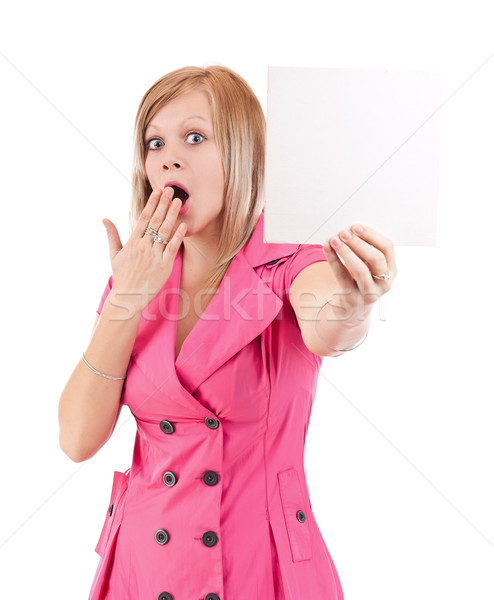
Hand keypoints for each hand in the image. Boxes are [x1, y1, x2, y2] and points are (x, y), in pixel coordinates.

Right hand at [102, 186, 186, 313]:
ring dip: (172, 215)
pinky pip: (172, 248)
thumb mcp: (114, 254)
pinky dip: (178, 236)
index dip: (152, 203)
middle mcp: (143, 246)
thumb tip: (104, 219)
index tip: (158, 191)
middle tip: (171, 189)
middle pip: (155, 221)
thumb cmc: (122, 276)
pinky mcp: (164, 266)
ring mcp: (154, 256)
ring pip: (164, 231)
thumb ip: (112, 235)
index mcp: (132, 242)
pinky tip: (183, 225)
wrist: (128, 297)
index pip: (143, 218)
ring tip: (179, 202)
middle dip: (163, 204)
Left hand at [322, 224, 397, 319]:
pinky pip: (343, 278)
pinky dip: (334, 261)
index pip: (387, 248)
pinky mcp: (353, 299)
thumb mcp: (369, 267)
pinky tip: (327, 250)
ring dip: (346, 252)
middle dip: (359, 243)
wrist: (353, 309)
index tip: (356, 227)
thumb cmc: (361, 280)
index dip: (372, 235)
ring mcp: (370, 293)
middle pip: (376, 259)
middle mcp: (384, 283)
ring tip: (335, 241)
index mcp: (391, 270)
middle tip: (344, 233)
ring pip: (360, 270)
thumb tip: (349, 230)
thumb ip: (364, 251)